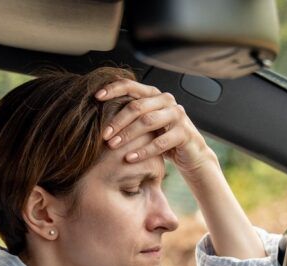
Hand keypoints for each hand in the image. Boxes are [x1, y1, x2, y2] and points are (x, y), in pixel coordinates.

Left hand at [95, 80, 214, 173]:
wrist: (190, 154)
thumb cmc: (163, 138)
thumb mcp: (145, 125)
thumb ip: (130, 116)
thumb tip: (97, 113)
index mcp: (154, 95)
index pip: (131, 86)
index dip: (113, 89)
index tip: (96, 97)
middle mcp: (166, 101)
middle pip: (137, 106)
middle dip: (117, 121)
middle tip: (103, 135)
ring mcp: (177, 115)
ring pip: (147, 122)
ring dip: (128, 134)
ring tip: (113, 145)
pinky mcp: (184, 133)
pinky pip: (160, 142)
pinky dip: (143, 151)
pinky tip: (130, 158)